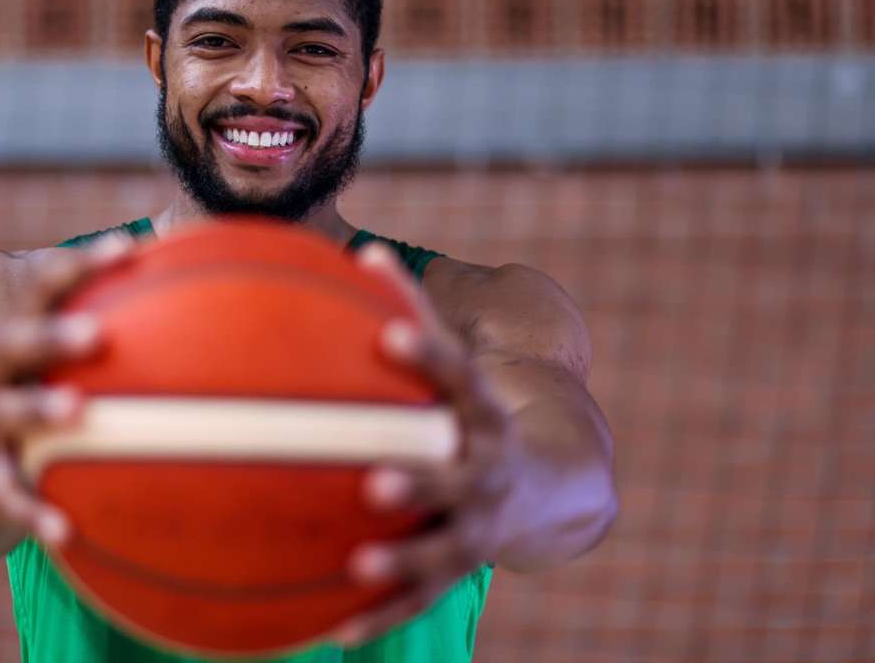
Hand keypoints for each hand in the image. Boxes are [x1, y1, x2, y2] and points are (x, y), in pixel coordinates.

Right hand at [0, 233, 135, 550]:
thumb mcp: (49, 364)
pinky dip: (32, 512)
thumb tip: (180, 259)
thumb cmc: (22, 399)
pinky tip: (64, 530)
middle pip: (11, 342)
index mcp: (16, 338)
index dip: (80, 265)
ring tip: (75, 410)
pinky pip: (4, 497)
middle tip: (96, 331)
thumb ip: (102, 321)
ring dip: (37, 409)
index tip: (126, 247)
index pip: (40, 286)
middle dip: (50, 333)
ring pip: (2, 413)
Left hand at [328, 243, 517, 648]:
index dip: (432, 357)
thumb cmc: (469, 415)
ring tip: (357, 562)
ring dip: (404, 558)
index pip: (462, 378)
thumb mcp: (456, 370)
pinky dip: (382, 615)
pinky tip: (336, 634)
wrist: (539, 488)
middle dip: (422, 480)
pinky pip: (420, 599)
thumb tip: (359, 251)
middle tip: (376, 477)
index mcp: (483, 413)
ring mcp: (479, 526)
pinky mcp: (462, 568)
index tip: (394, 337)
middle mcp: (488, 471)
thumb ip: (412, 315)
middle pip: (459, 478)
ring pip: (446, 549)